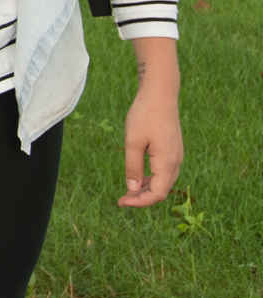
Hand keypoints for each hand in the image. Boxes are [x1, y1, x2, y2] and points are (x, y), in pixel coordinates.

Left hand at [119, 79, 181, 207]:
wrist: (160, 94)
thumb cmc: (145, 115)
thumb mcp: (133, 141)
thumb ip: (132, 166)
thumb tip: (132, 188)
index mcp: (167, 163)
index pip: (157, 193)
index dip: (140, 202)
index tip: (121, 203)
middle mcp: (176, 162)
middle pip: (161, 190)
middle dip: (142, 198)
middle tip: (122, 200)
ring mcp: (176, 156)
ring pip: (163, 182)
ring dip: (146, 189)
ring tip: (127, 191)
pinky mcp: (173, 150)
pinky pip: (164, 172)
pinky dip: (151, 179)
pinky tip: (137, 178)